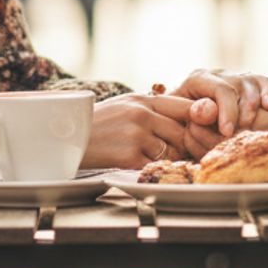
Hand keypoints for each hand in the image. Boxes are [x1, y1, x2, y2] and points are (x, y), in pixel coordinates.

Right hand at [86, 93, 213, 168]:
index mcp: (143, 99)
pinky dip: (151, 168)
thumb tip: (185, 115)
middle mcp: (142, 114)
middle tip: (183, 151)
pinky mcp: (129, 156)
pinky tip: (138, 163)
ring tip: (152, 157)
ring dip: (168, 158)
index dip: (198, 120)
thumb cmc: (98, 122)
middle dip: (185, 144)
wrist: (66, 137)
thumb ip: (152, 107)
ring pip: (171, 151)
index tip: (201, 131)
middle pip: (182, 132)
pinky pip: (154, 165)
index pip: (185, 107)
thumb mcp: (125, 104)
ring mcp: (136, 135)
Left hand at [171, 69, 267, 138]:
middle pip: (240, 87)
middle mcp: (218, 73)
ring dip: (256, 107)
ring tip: (252, 127)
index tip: (227, 133)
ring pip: (254, 84)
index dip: (227, 112)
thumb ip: (190, 113)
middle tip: (240, 134)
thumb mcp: (178, 120)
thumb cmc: (180, 125)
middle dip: (242, 113)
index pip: (221, 90)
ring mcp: (235, 75)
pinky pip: (265, 83)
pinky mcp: (250, 82)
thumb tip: (206, 110)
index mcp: (197, 79)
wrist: (190, 125)